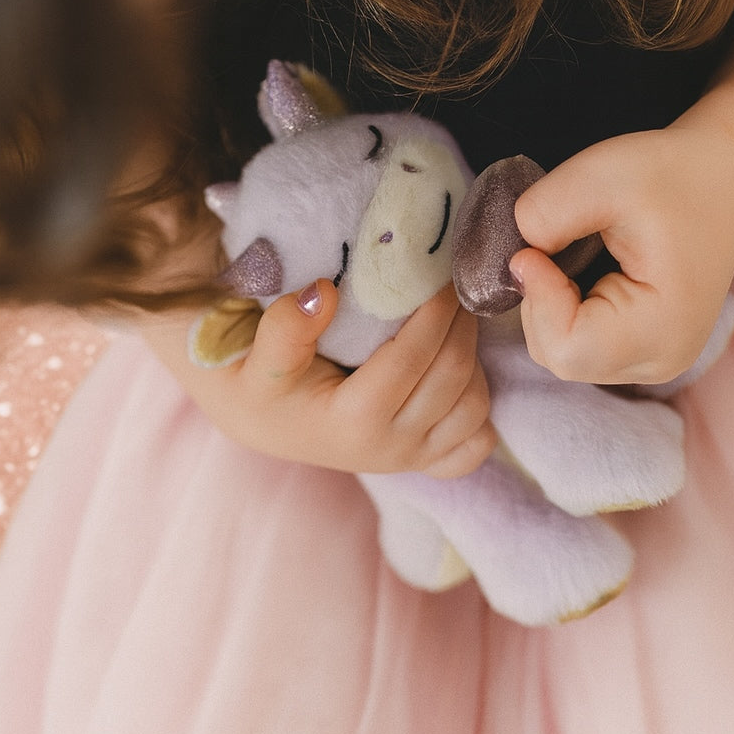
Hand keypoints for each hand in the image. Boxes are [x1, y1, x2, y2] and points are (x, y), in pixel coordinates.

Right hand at [151, 282, 495, 477]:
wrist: (261, 418)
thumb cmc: (258, 382)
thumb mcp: (254, 357)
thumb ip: (284, 329)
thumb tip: (322, 292)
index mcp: (352, 423)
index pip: (413, 359)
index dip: (434, 312)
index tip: (438, 272)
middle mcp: (389, 448)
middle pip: (453, 378)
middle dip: (460, 324)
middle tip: (452, 283)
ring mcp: (411, 459)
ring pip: (474, 406)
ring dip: (474, 357)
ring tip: (454, 318)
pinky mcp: (424, 462)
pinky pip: (476, 443)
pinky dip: (479, 406)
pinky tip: (461, 372)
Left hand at [510, 121, 733, 385]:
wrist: (725, 179)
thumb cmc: (672, 174)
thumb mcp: (602, 174)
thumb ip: (546, 213)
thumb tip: (515, 258)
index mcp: (664, 327)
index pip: (566, 347)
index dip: (537, 299)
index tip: (536, 250)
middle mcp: (662, 360)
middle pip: (560, 357)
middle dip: (539, 302)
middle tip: (552, 247)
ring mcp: (655, 363)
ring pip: (564, 355)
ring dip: (549, 306)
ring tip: (574, 256)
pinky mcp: (643, 353)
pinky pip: (578, 347)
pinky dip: (564, 312)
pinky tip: (583, 274)